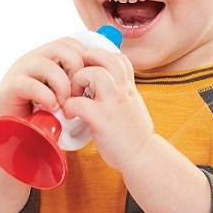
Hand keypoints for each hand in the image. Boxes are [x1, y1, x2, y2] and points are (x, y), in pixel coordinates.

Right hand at [0, 36, 89, 119]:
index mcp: (49, 56)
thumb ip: (76, 83)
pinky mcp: (11, 87)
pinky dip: (46, 97)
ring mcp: (21, 70)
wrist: (10, 126)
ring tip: (65, 105)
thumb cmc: (42, 111)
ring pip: (47, 66)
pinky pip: (30, 85)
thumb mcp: (63, 92)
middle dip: (77, 72)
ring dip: (62, 87)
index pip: (72, 44)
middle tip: (80, 94)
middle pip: (62, 49)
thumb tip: (103, 79)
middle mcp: (35, 58)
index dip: (86, 59)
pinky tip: (51, 108)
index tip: (92, 82)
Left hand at [62, 47, 153, 170]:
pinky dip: (69, 106)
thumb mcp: (131, 104)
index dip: (99, 57)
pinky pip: (80, 103)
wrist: (142, 156)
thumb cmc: (132, 134)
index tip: (88, 69)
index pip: (117, 57)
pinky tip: (70, 114)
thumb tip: (103, 84)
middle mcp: (123, 90)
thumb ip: (120, 91)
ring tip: (74, 95)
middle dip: (86, 62)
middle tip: (77, 77)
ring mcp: (113, 103)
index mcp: (128, 86)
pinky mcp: (102, 120)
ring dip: (77, 80)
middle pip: (106, 57)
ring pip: (94, 73)